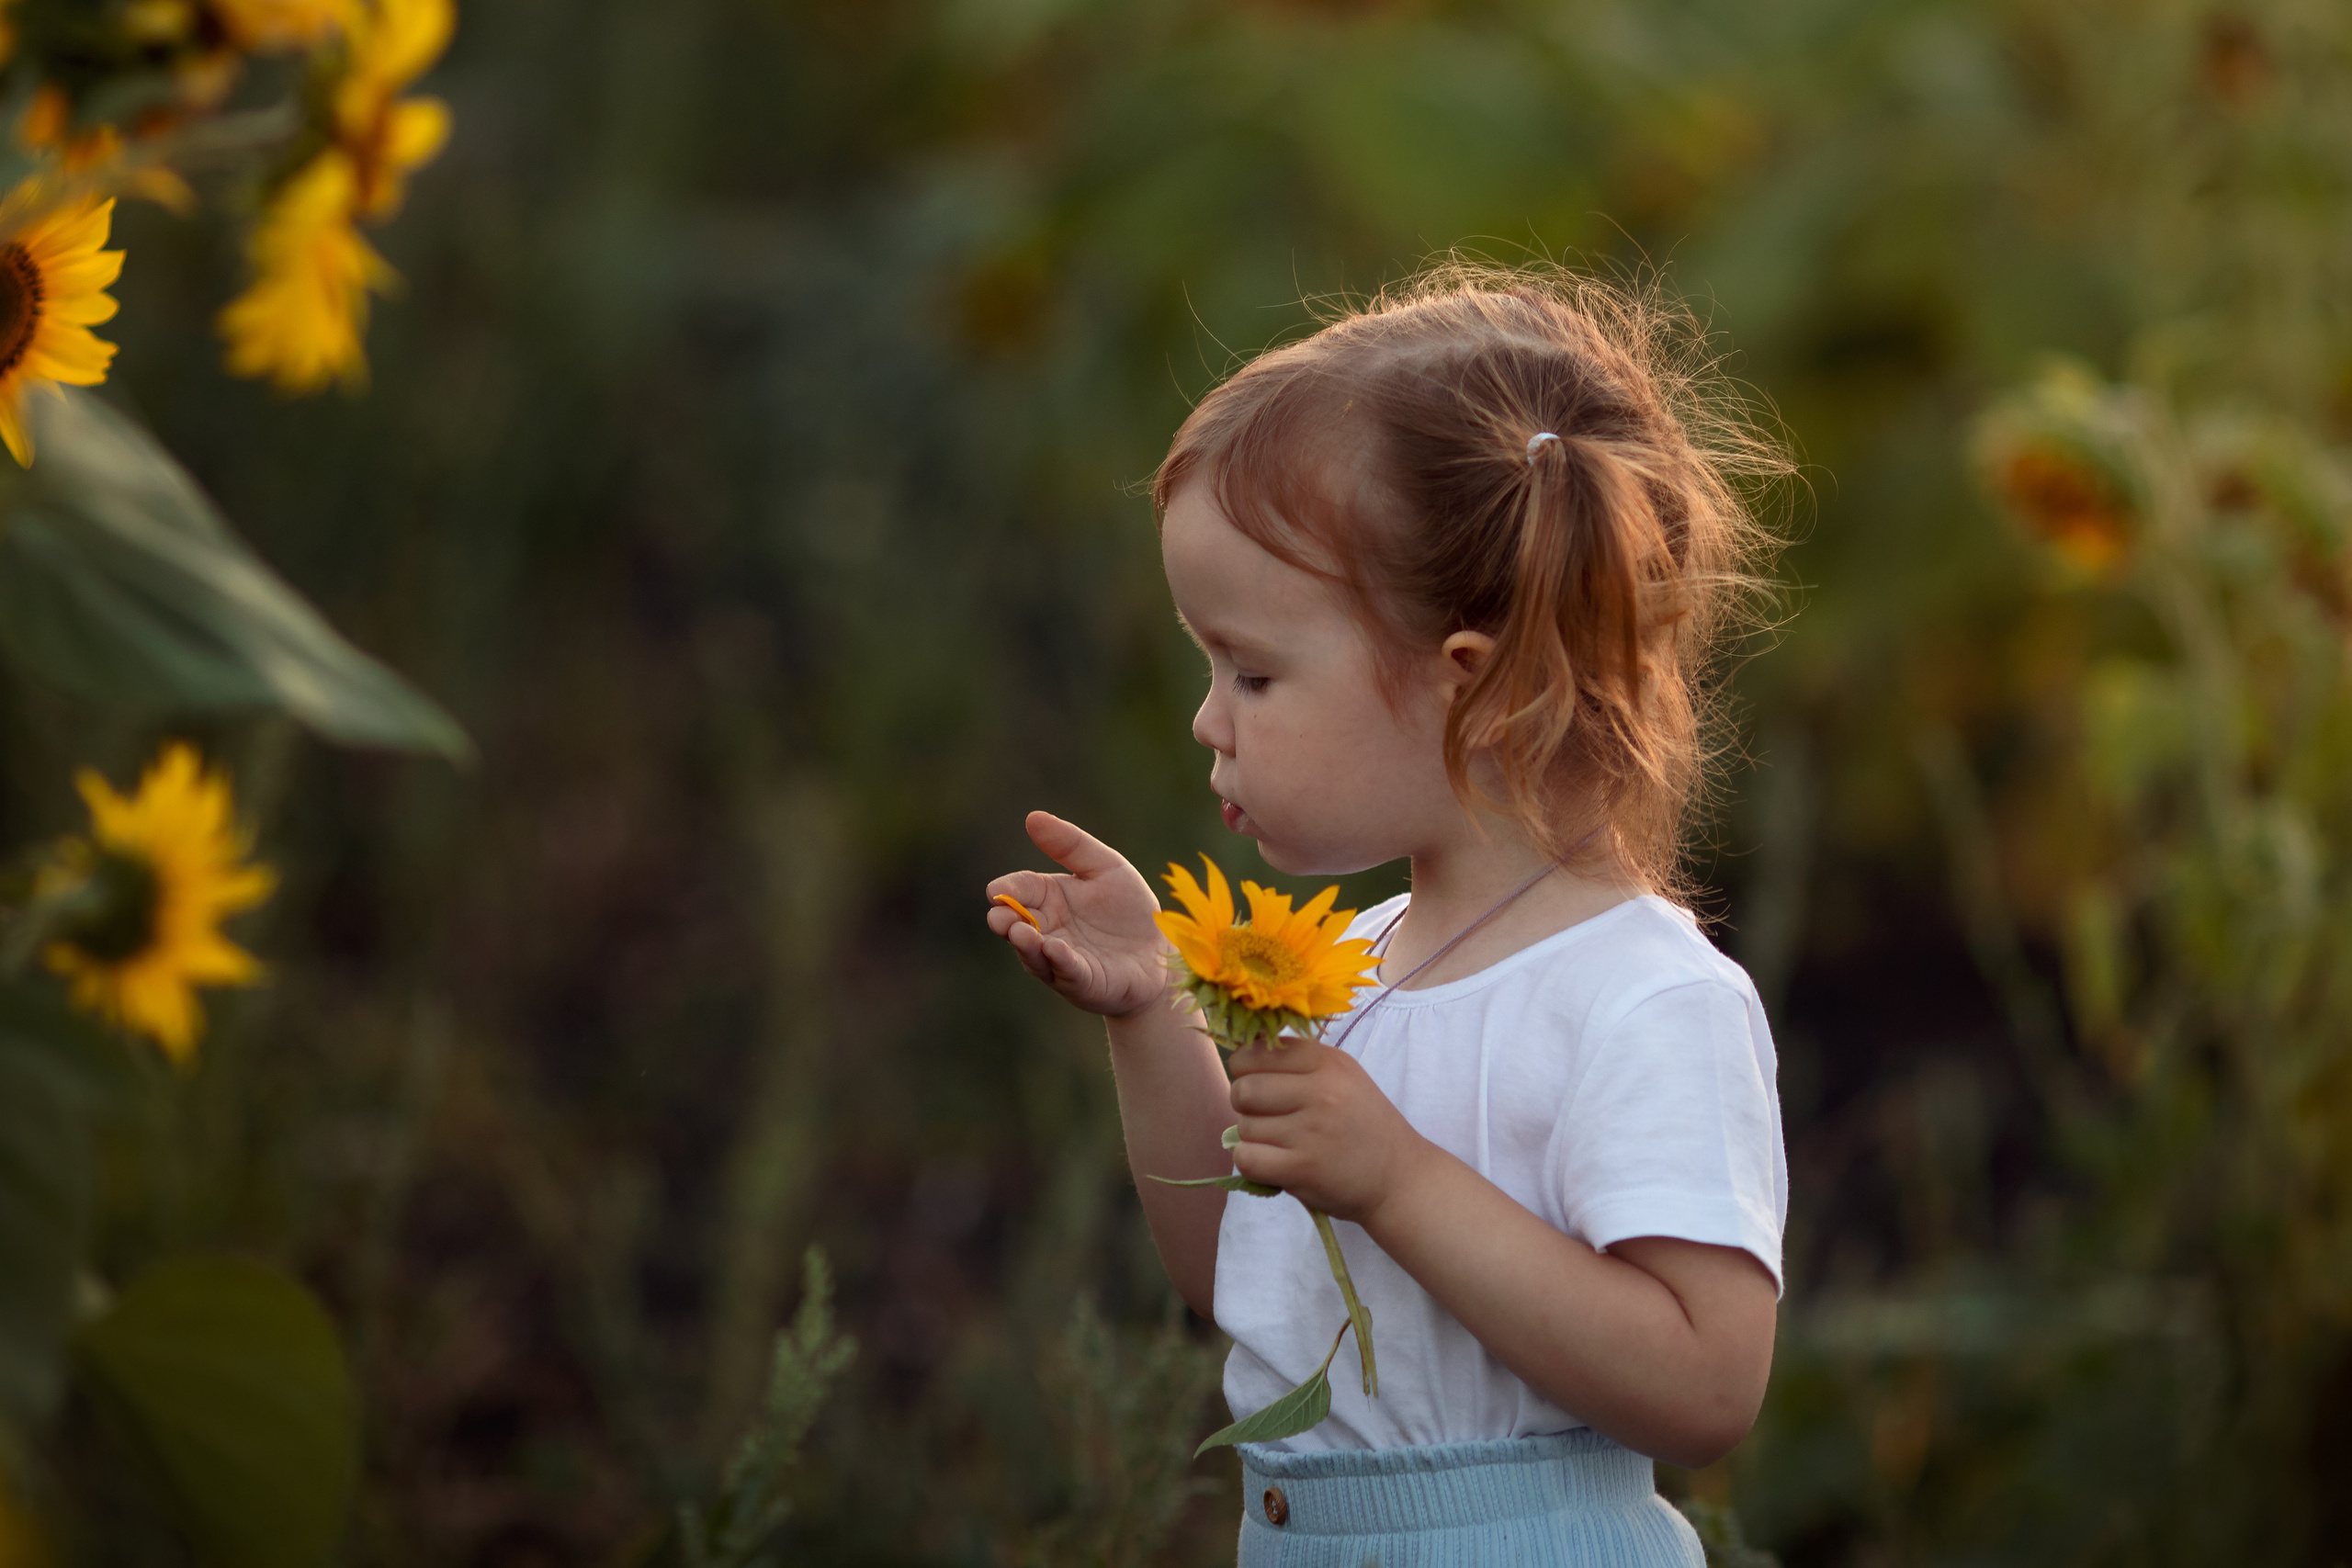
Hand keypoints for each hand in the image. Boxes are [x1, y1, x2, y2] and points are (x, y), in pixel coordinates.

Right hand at [986, 811, 1171, 1017]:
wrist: (1160, 949)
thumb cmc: (1128, 908)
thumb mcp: (1105, 867)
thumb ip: (1070, 845)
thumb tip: (1031, 817)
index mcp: (1049, 899)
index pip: (1019, 890)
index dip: (1007, 891)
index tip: (997, 891)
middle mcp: (1048, 931)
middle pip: (1016, 925)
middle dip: (1005, 922)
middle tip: (1000, 917)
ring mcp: (1061, 959)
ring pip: (1034, 954)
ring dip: (1025, 945)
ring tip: (1020, 932)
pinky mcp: (1084, 982)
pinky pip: (1068, 972)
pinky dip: (1060, 961)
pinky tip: (1056, 949)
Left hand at [1228, 1038, 1429, 1223]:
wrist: (1399, 1178)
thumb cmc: (1363, 1125)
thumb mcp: (1342, 1077)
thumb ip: (1297, 1064)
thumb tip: (1238, 1059)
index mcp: (1328, 1062)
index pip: (1255, 1052)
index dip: (1246, 1070)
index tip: (1259, 1084)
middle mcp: (1321, 1091)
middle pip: (1244, 1090)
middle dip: (1246, 1106)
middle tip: (1269, 1118)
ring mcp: (1312, 1130)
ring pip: (1244, 1128)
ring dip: (1256, 1139)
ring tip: (1285, 1144)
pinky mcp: (1304, 1168)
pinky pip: (1247, 1158)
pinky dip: (1253, 1164)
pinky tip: (1275, 1164)